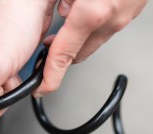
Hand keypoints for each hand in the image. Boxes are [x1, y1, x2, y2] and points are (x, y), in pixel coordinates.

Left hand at [33, 0, 147, 96]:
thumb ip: (65, 1)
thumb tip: (62, 10)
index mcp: (91, 12)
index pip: (63, 55)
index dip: (50, 75)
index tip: (42, 86)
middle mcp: (110, 19)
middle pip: (78, 54)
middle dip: (61, 56)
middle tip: (46, 52)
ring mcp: (124, 16)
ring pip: (92, 41)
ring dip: (75, 38)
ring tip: (63, 26)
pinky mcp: (131, 11)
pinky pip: (106, 27)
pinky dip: (91, 25)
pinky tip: (84, 9)